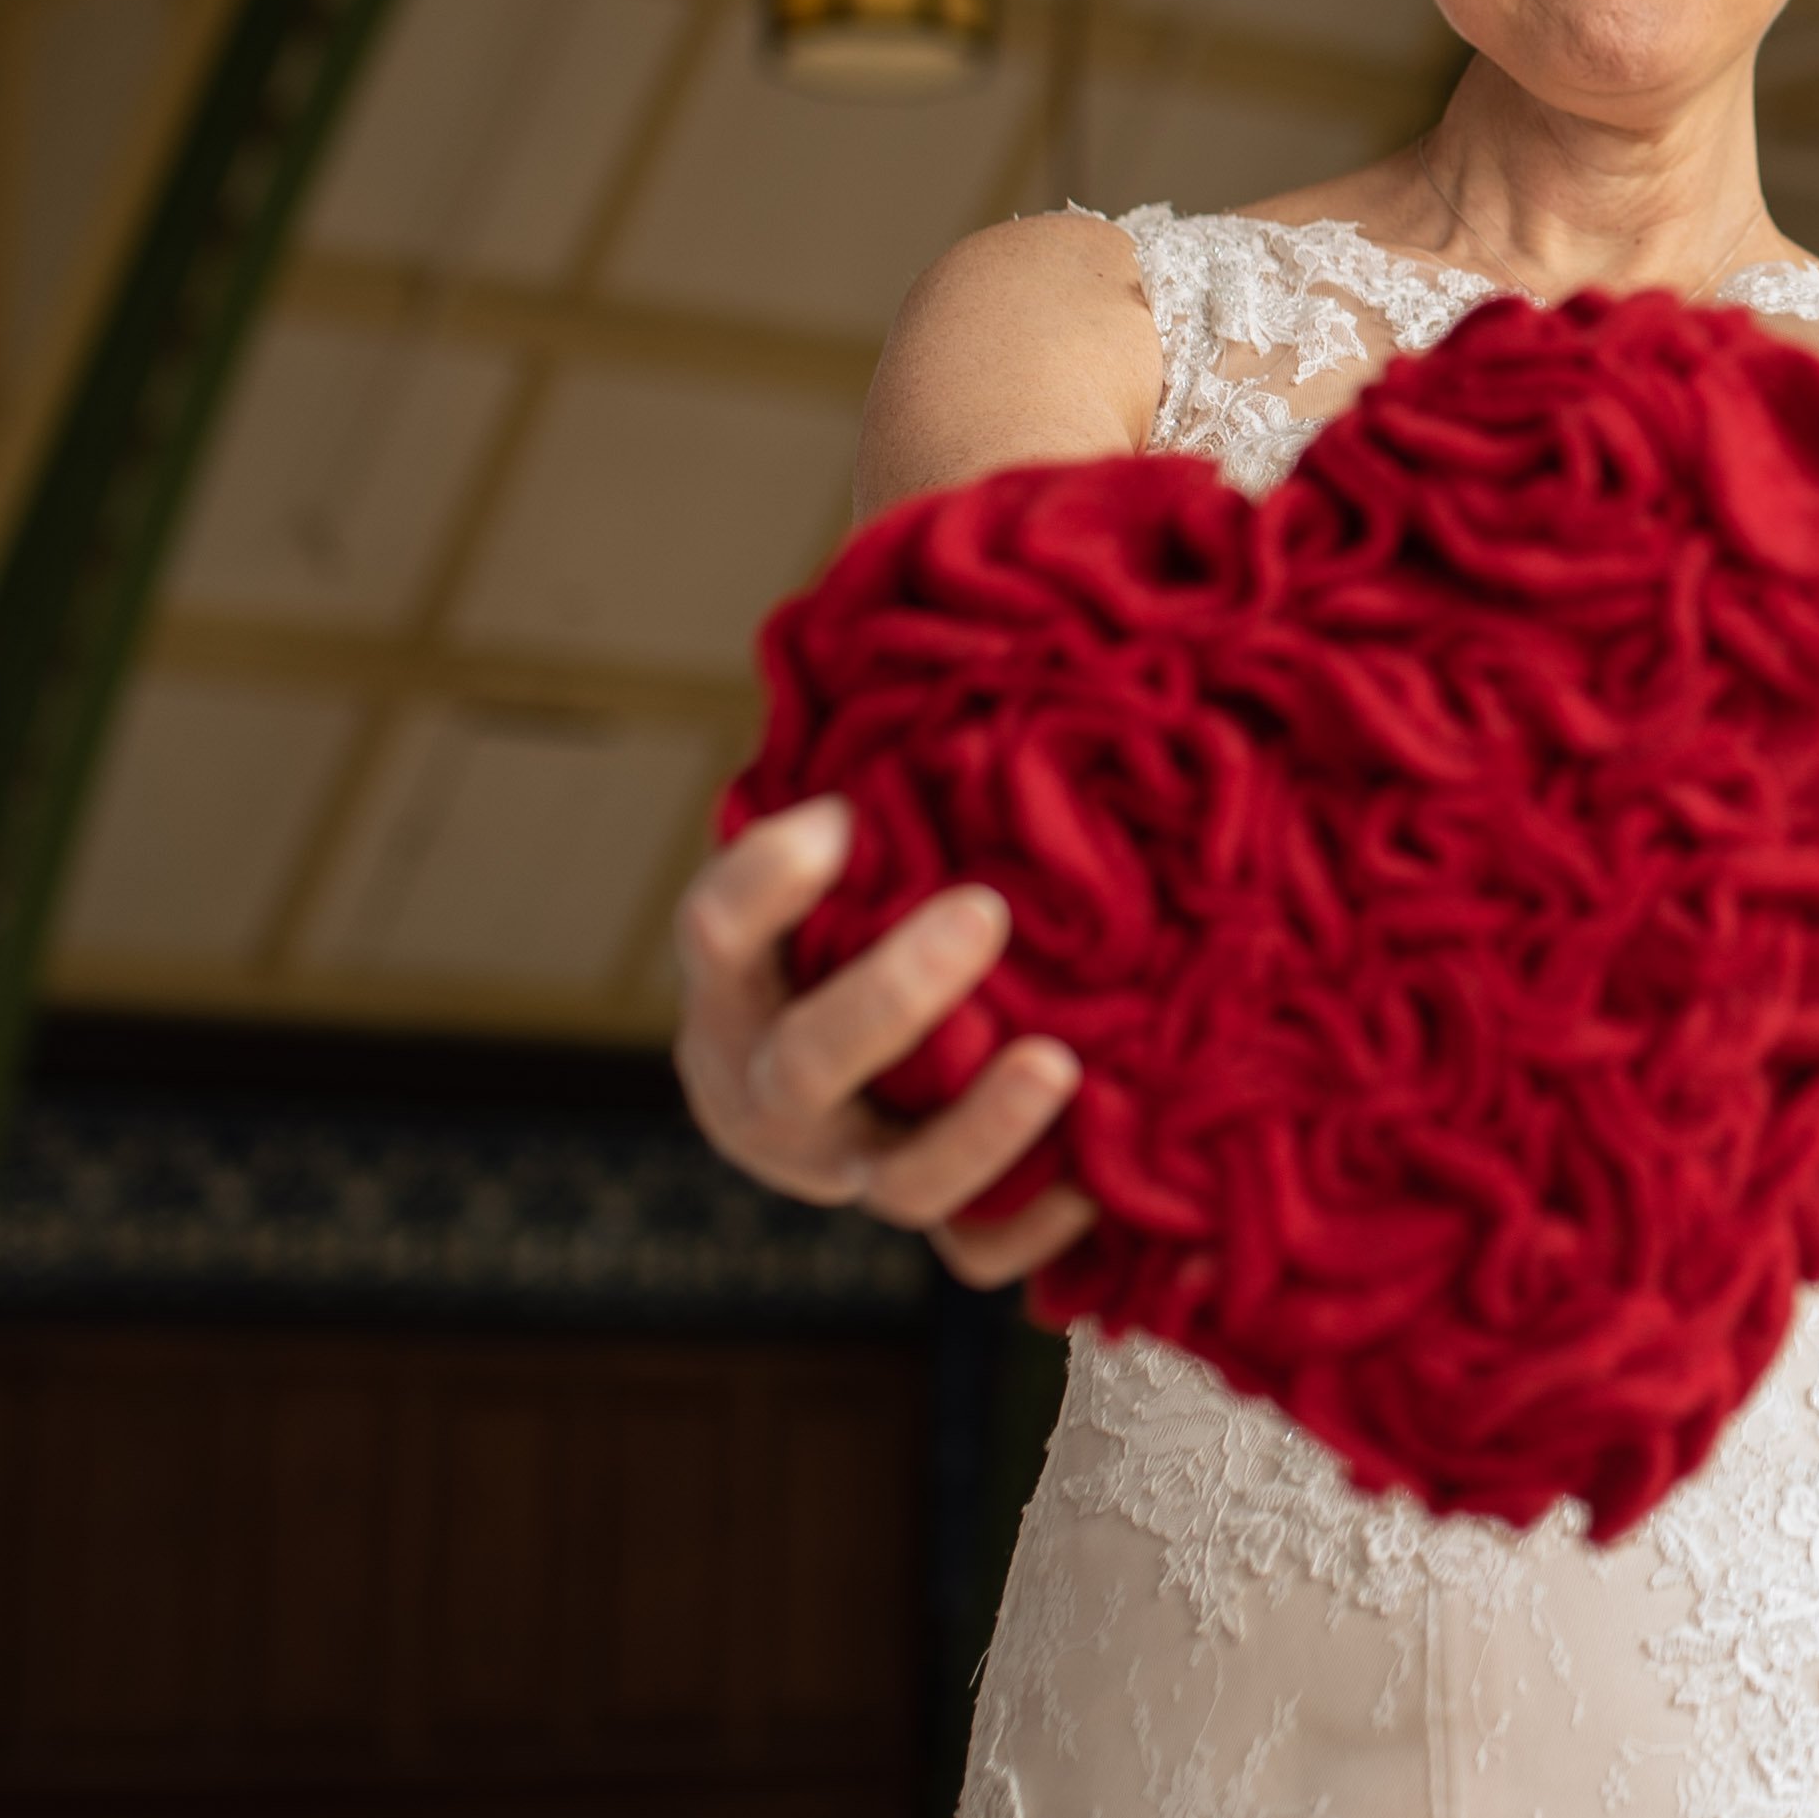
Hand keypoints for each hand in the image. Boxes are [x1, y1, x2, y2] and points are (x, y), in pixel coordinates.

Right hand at [669, 798, 1099, 1288]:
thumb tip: (897, 561)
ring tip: (1058, 1061)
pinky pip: (979, 1256)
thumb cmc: (878, 898)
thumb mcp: (854, 834)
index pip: (718, 935)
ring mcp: (857, 1169)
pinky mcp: (939, 1222)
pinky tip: (1100, 1171)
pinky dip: (1038, 1226)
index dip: (765, 884)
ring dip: (976, 1128)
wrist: (876, 1057)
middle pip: (806, 1068)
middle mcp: (778, 1091)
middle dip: (888, 998)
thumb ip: (872, 755)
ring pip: (899, 1183)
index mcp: (739, 989)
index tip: (840, 817)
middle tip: (983, 911)